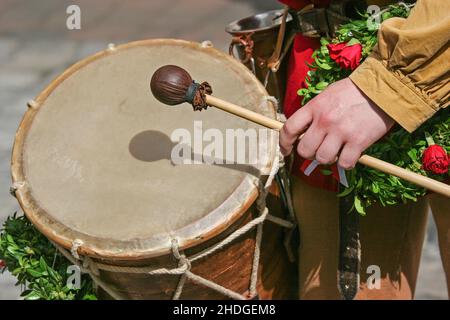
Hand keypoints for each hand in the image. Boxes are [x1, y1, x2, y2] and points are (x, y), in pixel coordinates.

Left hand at [279, 78, 394, 168]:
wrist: (384, 87)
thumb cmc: (354, 91)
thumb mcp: (327, 95)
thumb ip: (314, 113)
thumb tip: (304, 133)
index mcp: (314, 107)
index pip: (289, 129)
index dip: (284, 144)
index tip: (287, 151)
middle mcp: (324, 120)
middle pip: (304, 150)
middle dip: (309, 154)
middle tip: (318, 150)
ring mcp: (341, 132)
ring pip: (323, 159)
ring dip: (328, 159)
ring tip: (336, 151)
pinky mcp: (358, 141)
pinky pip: (345, 164)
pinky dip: (346, 164)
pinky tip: (350, 155)